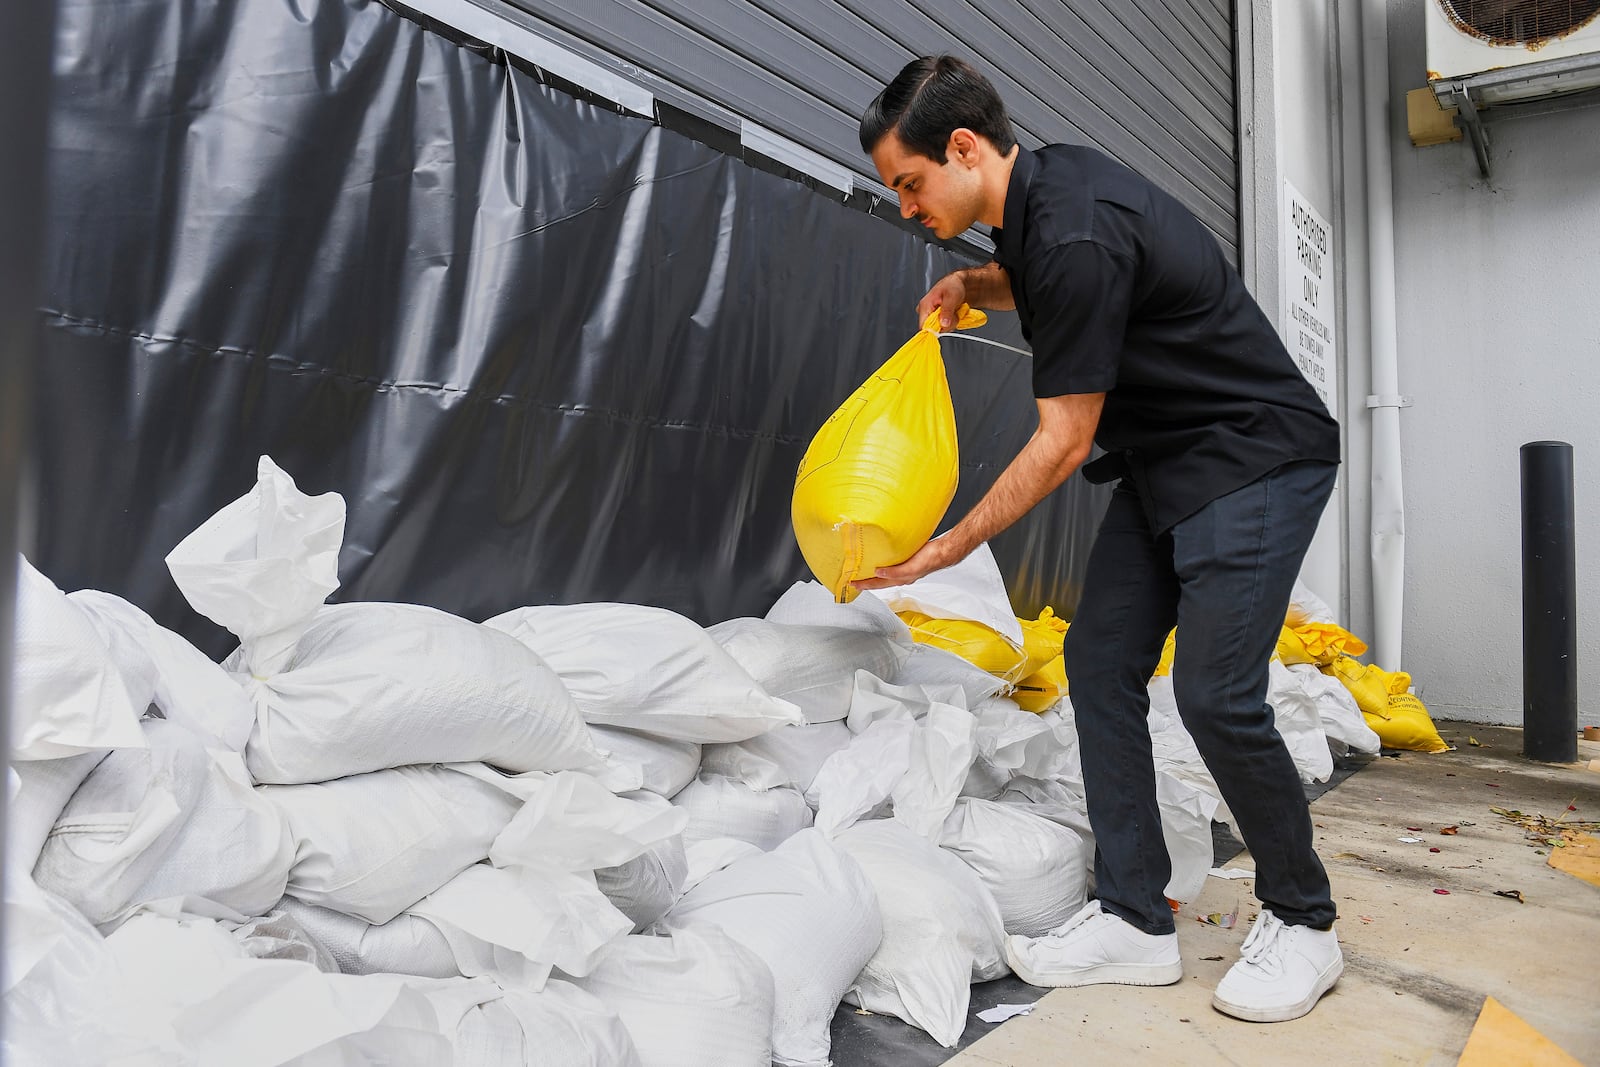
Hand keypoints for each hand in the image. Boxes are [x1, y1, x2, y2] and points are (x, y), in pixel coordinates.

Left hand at [850, 534, 967, 590]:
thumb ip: (895, 572)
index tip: (852, 584)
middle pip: (879, 582)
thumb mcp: (911, 567)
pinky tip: (881, 562)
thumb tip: (879, 573)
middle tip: (854, 582)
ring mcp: (904, 569)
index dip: (865, 585)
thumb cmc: (930, 559)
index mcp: (900, 579)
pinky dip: (883, 566)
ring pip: (885, 575)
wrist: (943, 551)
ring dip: (874, 575)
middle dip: (866, 583)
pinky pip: (891, 566)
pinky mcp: (907, 560)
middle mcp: (901, 576)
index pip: (878, 584)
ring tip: (864, 574)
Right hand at [916, 273, 967, 331]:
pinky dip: (951, 322)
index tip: (945, 325)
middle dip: (946, 324)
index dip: (934, 329)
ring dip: (950, 323)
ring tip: (954, 312)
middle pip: (933, 329)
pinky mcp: (937, 318)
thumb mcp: (951, 297)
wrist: (959, 283)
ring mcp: (931, 315)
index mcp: (925, 305)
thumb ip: (947, 311)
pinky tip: (953, 314)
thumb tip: (943, 324)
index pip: (923, 326)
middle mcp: (926, 311)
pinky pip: (944, 326)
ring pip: (940, 328)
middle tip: (953, 314)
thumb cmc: (953, 286)